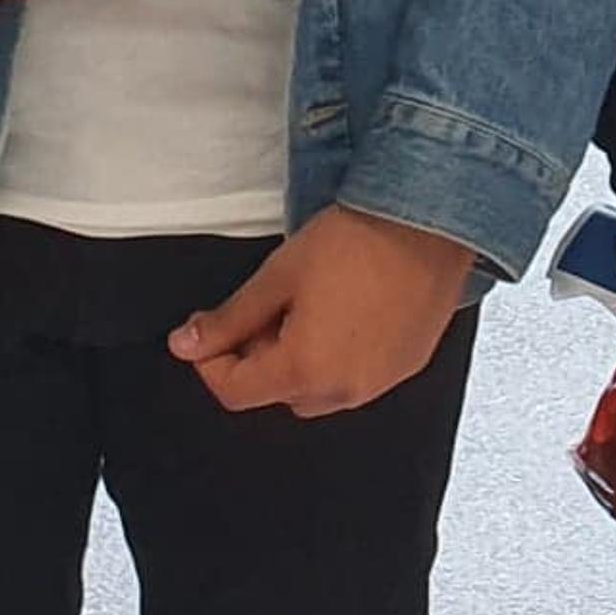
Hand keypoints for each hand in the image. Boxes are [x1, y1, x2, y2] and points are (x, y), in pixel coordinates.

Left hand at [170, 203, 477, 416]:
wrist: (429, 220)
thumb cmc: (356, 243)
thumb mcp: (278, 276)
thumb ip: (228, 320)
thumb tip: (186, 345)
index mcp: (304, 371)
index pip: (234, 392)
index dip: (210, 362)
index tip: (209, 332)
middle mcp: (345, 389)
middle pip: (278, 394)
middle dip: (260, 360)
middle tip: (267, 311)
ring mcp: (382, 381)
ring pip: (320, 390)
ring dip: (302, 363)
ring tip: (311, 310)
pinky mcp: (409, 365)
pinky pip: (359, 377)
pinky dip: (342, 358)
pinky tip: (348, 313)